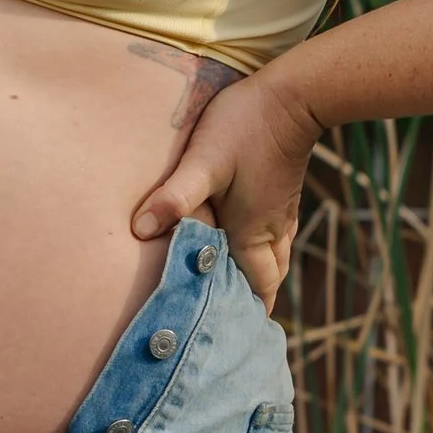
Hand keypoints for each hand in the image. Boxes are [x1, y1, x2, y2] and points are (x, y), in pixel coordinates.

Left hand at [129, 66, 322, 307]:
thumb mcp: (204, 163)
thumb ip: (174, 197)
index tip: (232, 338)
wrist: (294, 94)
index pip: (256, 288)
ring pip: (275, 258)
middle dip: (253, 302)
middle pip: (268, 279)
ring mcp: (280, 211)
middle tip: (231, 320)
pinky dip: (262, 252)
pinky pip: (275, 237)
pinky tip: (244, 244)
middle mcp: (271, 229)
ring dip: (259, 277)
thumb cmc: (246, 127)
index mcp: (253, 232)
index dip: (245, 314)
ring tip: (238, 292)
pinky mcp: (281, 192)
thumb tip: (139, 232)